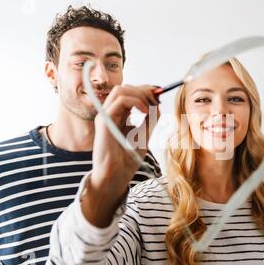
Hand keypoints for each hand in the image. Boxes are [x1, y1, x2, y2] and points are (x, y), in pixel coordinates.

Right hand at [82, 84, 159, 226]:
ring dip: (140, 94)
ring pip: (120, 90)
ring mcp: (105, 115)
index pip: (129, 93)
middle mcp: (109, 113)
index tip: (160, 95)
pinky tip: (145, 112)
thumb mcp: (144, 135)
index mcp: (118, 115)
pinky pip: (120, 101)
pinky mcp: (104, 121)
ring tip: (151, 107)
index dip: (145, 90)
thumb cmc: (127, 159)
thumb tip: (157, 104)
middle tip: (158, 100)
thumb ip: (150, 119)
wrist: (116, 176)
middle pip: (124, 88)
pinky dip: (136, 102)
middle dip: (144, 90)